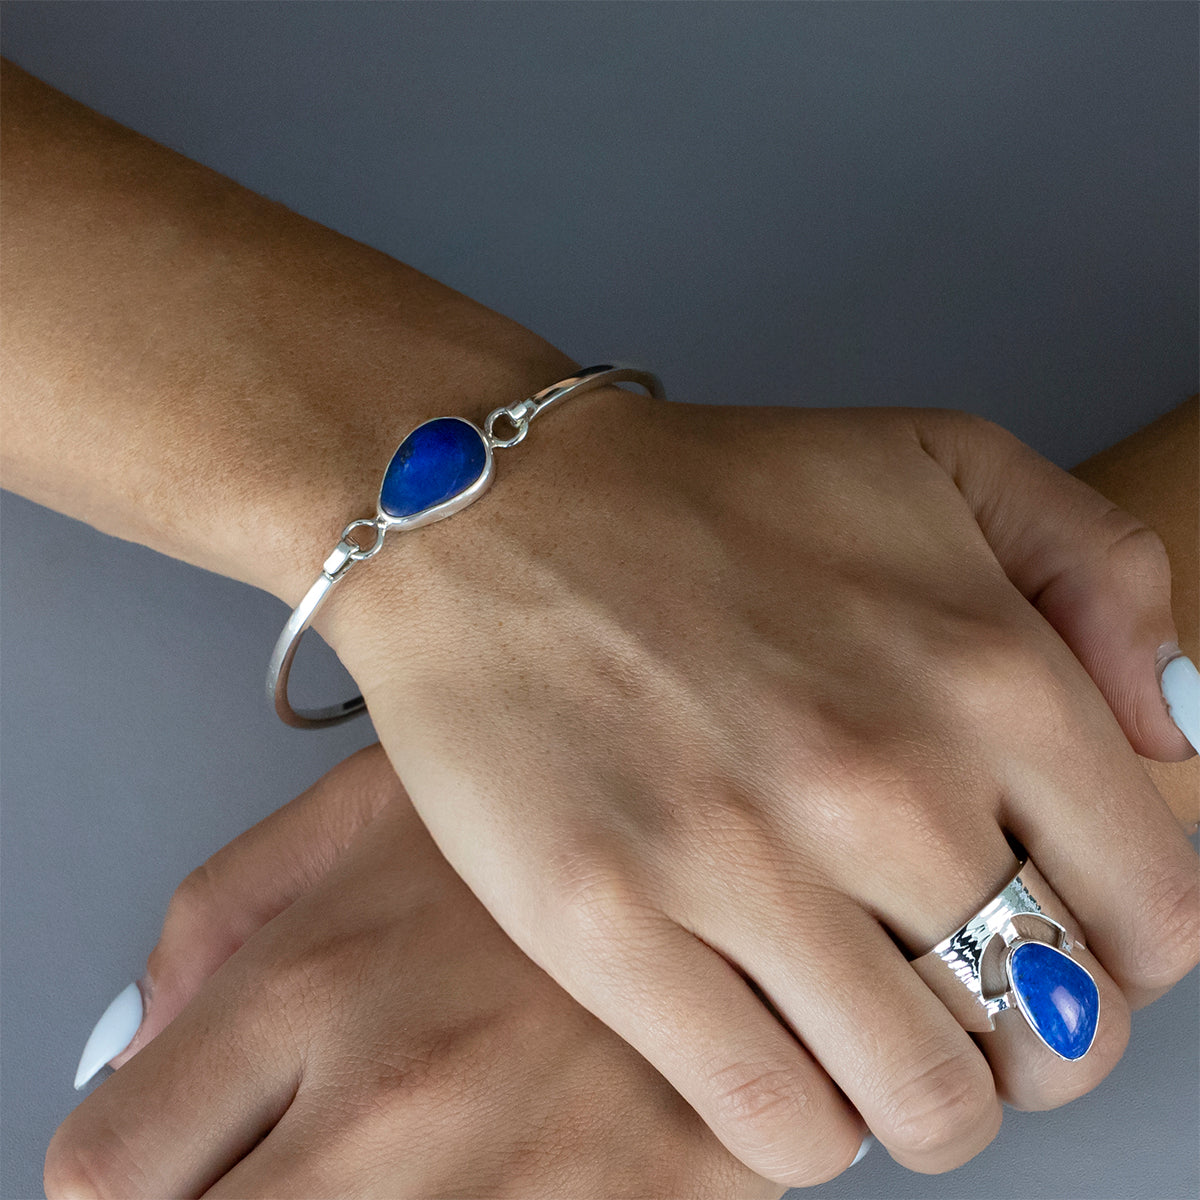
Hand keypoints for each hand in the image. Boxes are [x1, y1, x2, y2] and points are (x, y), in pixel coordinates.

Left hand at [47, 745, 776, 1199]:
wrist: (759, 809)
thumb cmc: (549, 787)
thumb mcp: (365, 803)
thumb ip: (224, 909)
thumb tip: (143, 1033)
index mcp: (317, 979)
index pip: (114, 1163)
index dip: (131, 1185)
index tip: (175, 1170)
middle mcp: (401, 1092)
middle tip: (290, 1163)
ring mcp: (524, 1173)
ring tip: (422, 1155)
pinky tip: (507, 1168)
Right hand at [316, 398, 1197, 1184]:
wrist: (496, 513)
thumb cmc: (708, 494)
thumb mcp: (938, 459)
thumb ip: (1100, 571)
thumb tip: (1172, 733)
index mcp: (982, 671)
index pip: (1156, 915)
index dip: (1124, 955)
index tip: (1060, 937)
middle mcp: (876, 779)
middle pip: (1051, 1034)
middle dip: (1029, 1040)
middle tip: (961, 995)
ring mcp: (735, 862)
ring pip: (927, 1106)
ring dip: (923, 1096)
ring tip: (870, 1033)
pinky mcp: (607, 927)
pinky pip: (776, 1126)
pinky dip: (807, 1123)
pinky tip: (778, 1047)